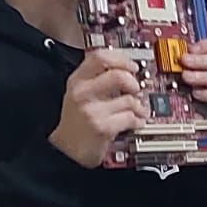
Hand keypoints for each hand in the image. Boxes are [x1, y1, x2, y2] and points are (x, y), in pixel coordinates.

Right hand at [48, 51, 146, 168]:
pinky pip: (131, 118)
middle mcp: (82, 93)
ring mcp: (92, 110)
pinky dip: (139, 120)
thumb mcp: (79, 93)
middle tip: (136, 89)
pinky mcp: (103, 127)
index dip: (122, 59)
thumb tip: (127, 68)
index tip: (133, 66)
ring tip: (138, 110)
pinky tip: (136, 122)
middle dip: (134, 82)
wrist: (66, 150)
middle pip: (118, 75)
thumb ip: (98, 77)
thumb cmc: (76, 121)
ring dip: (139, 106)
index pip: (100, 57)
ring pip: (129, 99)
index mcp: (77, 80)